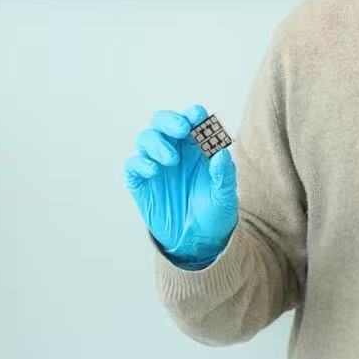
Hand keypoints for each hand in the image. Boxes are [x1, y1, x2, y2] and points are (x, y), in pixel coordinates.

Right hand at [124, 104, 237, 266]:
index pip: (191, 120)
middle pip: (162, 121)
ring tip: (171, 160)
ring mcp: (155, 164)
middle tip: (182, 130)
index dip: (192, 115)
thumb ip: (224, 174)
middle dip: (169, 120)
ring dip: (156, 143)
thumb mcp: (225, 197)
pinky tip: (154, 171)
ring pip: (146, 138)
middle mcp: (174, 150)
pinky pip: (133, 164)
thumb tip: (222, 152)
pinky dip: (140, 162)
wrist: (197, 244)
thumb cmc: (215, 214)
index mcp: (196, 147)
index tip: (198, 118)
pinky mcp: (141, 181)